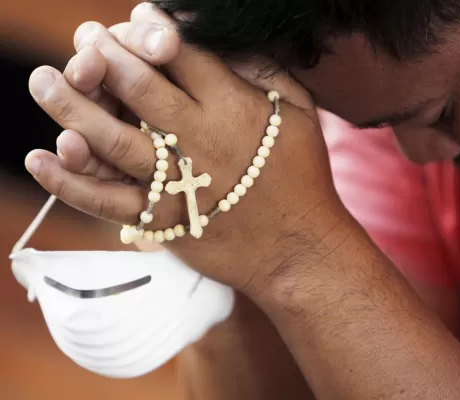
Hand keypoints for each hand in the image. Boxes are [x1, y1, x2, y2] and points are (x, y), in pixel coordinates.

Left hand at [26, 4, 348, 294]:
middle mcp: (199, 139)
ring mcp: (175, 183)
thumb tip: (225, 40)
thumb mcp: (300, 113)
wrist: (299, 249)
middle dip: (104, 55)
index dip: (152, 29)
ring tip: (43, 80)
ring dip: (71, 106)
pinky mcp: (161, 220)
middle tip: (84, 39)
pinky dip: (69, 181)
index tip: (137, 18)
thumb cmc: (302, 178)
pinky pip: (106, 200)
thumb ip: (266, 71)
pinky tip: (40, 159)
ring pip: (111, 138)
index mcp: (233, 108)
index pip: (181, 55)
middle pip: (138, 86)